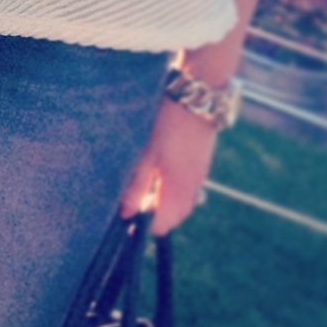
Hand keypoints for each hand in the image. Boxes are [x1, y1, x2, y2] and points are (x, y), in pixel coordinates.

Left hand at [118, 97, 218, 232]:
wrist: (196, 101)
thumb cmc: (166, 126)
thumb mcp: (145, 155)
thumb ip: (136, 187)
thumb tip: (125, 214)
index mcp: (177, 191)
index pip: (162, 226)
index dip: (144, 224)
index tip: (129, 213)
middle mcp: (191, 190)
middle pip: (173, 219)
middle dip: (154, 216)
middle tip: (135, 197)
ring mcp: (199, 180)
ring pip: (181, 206)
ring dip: (164, 204)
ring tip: (147, 184)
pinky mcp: (201, 169)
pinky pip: (187, 193)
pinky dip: (173, 192)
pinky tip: (161, 175)